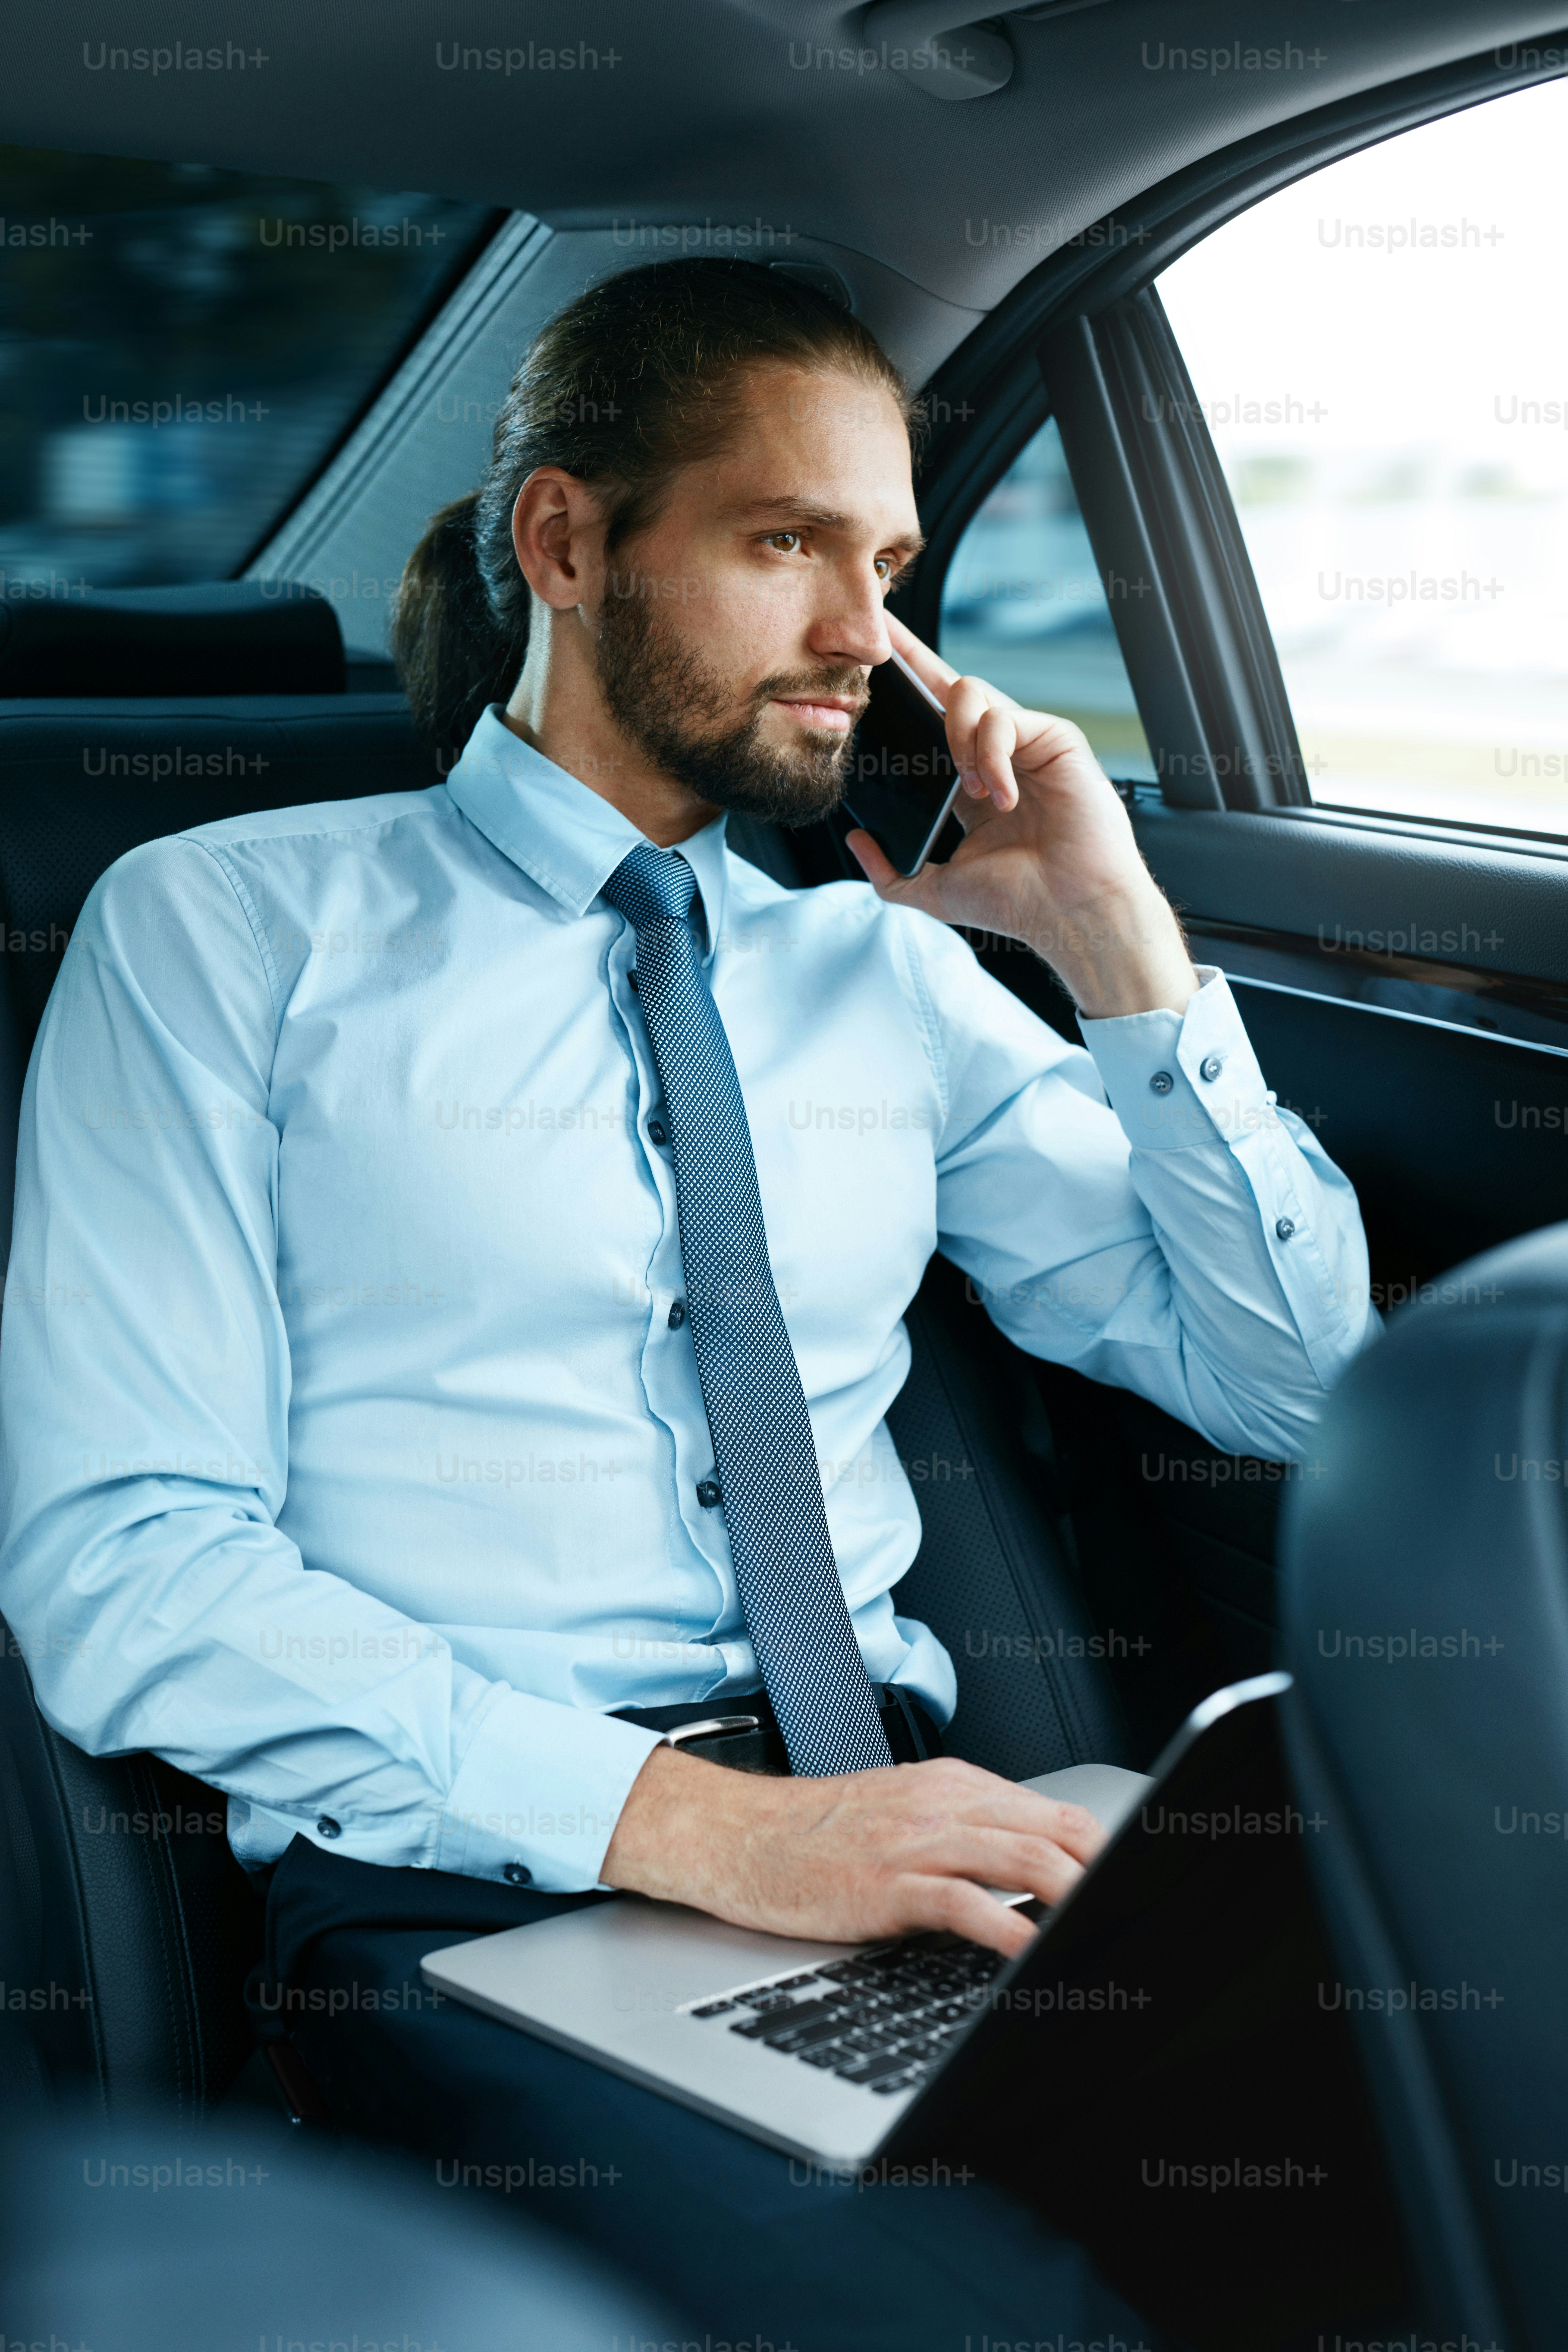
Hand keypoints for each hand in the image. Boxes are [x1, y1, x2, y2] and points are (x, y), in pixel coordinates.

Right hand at [600, 1744, 1105, 1958]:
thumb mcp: (904, 1812)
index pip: (1057, 1813)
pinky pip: (968, 1905)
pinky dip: (1013, 1930)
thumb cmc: (818, 1833)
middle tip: (1138, 1913)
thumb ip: (966, 1830)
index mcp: (954, 1785)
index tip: (1135, 1885)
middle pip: (1056, 1832)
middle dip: (1106, 1877)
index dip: (1105, 1852)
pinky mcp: (888, 1885)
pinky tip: (1037, 1955)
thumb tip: (1034, 1866)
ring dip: (1077, 1898)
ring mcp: (918, 1841)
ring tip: (1108, 1931)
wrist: (740, 1835)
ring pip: (1026, 1858)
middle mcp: (945, 1803)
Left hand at [846, 613, 1198, 1018]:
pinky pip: (1005, 719)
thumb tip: (854, 841)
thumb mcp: (937, 891)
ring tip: (969, 790)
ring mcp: (1025, 742)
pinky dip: (992, 757)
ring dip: (955, 736)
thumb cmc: (1020, 902)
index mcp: (966, 783)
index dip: (899, 692)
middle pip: (946, 687)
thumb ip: (890, 873)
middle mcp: (994, 755)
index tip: (864, 665)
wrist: (1071, 912)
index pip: (926, 724)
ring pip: (970, 693)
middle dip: (911, 656)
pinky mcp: (1054, 737)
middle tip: (880, 638)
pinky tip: (1001, 798)